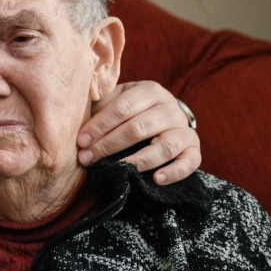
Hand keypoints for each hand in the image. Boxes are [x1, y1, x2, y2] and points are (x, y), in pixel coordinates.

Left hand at [77, 81, 200, 184]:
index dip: (99, 125)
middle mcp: (170, 108)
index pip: (122, 107)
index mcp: (150, 91)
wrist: (165, 118)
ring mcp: (184, 129)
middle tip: (87, 158)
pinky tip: (156, 180)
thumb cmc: (132, 110)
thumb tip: (76, 111)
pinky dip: (174, 172)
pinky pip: (190, 162)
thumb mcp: (118, 99)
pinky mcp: (194, 149)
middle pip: (139, 128)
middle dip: (109, 145)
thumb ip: (102, 103)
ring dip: (138, 161)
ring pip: (165, 146)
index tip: (80, 141)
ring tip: (116, 171)